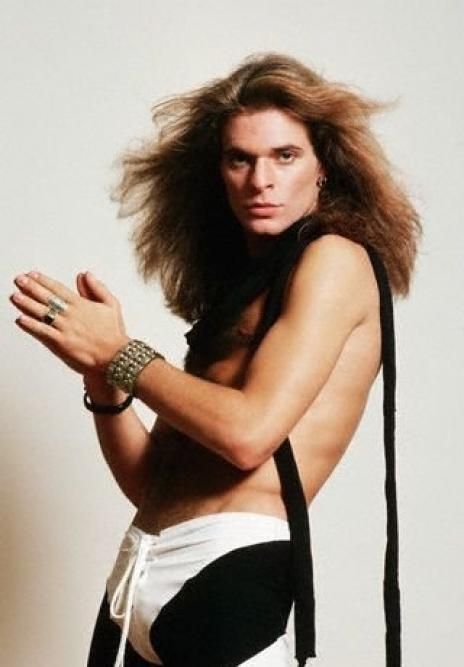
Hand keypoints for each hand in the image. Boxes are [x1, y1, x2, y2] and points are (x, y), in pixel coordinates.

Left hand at [10, 270, 129, 374]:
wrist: (115, 356)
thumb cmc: (114, 333)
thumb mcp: (111, 304)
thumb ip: (97, 288)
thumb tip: (85, 275)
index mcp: (82, 304)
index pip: (58, 289)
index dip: (44, 281)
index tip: (32, 274)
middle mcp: (71, 314)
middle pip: (46, 298)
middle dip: (30, 287)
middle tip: (18, 280)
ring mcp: (64, 328)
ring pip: (41, 313)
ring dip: (26, 304)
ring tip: (14, 296)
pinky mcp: (61, 343)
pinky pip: (42, 332)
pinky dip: (31, 325)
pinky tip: (20, 319)